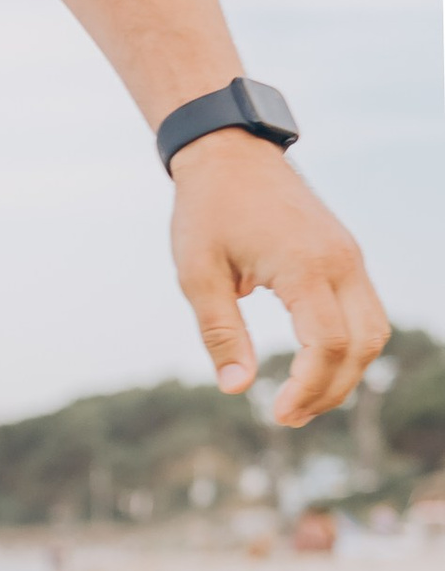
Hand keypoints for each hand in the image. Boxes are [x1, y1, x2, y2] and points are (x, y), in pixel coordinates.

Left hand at [168, 133, 389, 422]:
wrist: (230, 153)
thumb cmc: (207, 210)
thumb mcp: (196, 274)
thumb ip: (220, 333)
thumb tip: (236, 388)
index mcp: (305, 266)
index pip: (327, 345)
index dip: (308, 389)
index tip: (276, 413)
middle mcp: (340, 262)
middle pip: (361, 345)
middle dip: (330, 390)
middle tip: (286, 416)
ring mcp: (350, 256)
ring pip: (373, 331)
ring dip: (345, 372)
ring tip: (301, 400)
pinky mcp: (347, 255)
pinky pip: (364, 311)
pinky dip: (347, 346)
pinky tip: (313, 366)